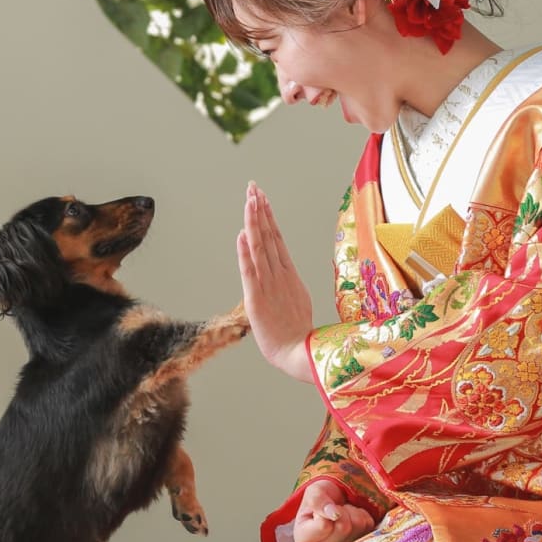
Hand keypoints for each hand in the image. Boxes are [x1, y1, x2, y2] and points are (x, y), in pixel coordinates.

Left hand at [236, 182, 313, 381]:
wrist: (299, 354)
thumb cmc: (297, 333)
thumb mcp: (295, 301)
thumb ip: (288, 282)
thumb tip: (282, 268)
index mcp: (288, 275)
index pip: (276, 239)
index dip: (268, 217)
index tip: (262, 198)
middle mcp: (279, 275)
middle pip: (268, 237)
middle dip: (260, 211)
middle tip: (253, 188)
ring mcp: (269, 286)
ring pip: (259, 248)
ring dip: (254, 223)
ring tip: (249, 200)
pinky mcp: (257, 299)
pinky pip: (250, 272)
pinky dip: (245, 253)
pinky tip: (242, 236)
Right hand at [294, 480, 374, 541]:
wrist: (334, 503)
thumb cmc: (321, 500)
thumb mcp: (313, 492)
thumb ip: (318, 501)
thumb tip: (333, 513)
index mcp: (303, 541)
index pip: (324, 525)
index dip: (327, 510)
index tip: (322, 509)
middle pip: (344, 527)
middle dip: (342, 511)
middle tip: (335, 510)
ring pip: (358, 526)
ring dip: (353, 513)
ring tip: (343, 515)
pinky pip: (369, 527)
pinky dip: (362, 517)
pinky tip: (352, 520)